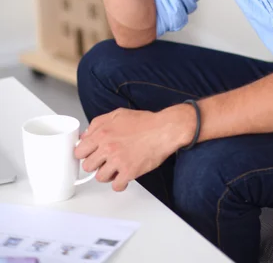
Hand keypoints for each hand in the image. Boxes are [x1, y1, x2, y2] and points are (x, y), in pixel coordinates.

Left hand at [74, 106, 195, 191]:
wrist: (164, 129)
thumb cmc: (145, 122)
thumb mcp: (118, 114)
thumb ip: (98, 123)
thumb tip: (86, 135)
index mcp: (102, 133)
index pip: (79, 151)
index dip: (84, 154)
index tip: (89, 155)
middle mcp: (107, 147)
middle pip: (87, 166)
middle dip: (95, 164)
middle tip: (104, 161)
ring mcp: (118, 161)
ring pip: (100, 178)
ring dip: (107, 174)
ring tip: (116, 168)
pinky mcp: (129, 172)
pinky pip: (116, 186)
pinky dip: (120, 183)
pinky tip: (124, 176)